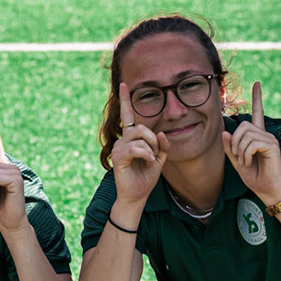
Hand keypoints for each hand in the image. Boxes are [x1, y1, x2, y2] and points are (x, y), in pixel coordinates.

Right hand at [109, 81, 169, 208]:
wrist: (137, 195)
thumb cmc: (146, 176)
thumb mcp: (159, 158)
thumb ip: (162, 145)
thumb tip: (161, 133)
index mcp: (132, 138)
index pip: (127, 115)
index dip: (125, 100)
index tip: (123, 85)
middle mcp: (123, 140)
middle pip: (141, 127)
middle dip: (154, 139)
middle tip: (156, 154)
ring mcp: (119, 148)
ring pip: (139, 137)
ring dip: (151, 148)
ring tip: (150, 160)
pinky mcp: (118, 157)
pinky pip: (135, 148)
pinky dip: (146, 154)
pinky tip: (147, 162)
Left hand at [223, 81, 280, 201]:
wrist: (268, 191)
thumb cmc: (255, 177)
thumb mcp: (238, 162)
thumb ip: (231, 148)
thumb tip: (225, 131)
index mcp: (258, 137)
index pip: (258, 113)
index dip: (257, 98)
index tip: (257, 83)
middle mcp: (266, 135)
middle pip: (243, 125)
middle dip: (235, 141)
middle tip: (238, 157)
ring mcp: (270, 140)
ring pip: (246, 134)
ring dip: (240, 150)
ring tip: (245, 162)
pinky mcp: (273, 146)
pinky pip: (252, 143)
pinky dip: (246, 154)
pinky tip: (250, 162)